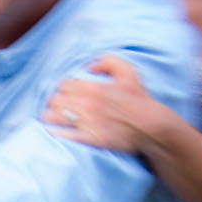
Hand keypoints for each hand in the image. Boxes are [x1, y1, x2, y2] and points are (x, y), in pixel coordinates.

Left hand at [43, 54, 166, 154]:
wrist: (152, 126)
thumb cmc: (139, 100)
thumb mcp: (129, 72)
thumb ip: (108, 61)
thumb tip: (88, 66)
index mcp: (94, 87)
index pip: (63, 85)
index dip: (61, 89)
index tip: (64, 94)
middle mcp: (88, 104)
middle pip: (55, 100)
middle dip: (54, 103)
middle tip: (57, 107)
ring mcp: (88, 123)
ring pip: (53, 117)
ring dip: (49, 117)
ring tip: (52, 119)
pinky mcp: (90, 140)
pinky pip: (62, 136)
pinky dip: (54, 133)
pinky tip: (53, 132)